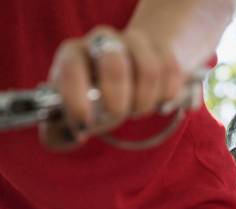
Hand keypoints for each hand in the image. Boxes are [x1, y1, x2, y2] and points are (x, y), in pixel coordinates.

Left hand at [42, 25, 184, 149]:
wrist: (121, 77)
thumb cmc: (90, 103)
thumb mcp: (67, 117)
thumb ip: (59, 132)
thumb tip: (72, 136)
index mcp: (73, 54)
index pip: (72, 68)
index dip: (77, 100)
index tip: (84, 127)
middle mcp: (102, 40)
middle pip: (114, 63)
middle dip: (118, 101)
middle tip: (117, 117)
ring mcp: (135, 42)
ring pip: (150, 69)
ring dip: (146, 100)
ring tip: (139, 111)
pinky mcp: (161, 49)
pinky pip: (172, 71)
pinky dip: (169, 94)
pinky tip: (159, 103)